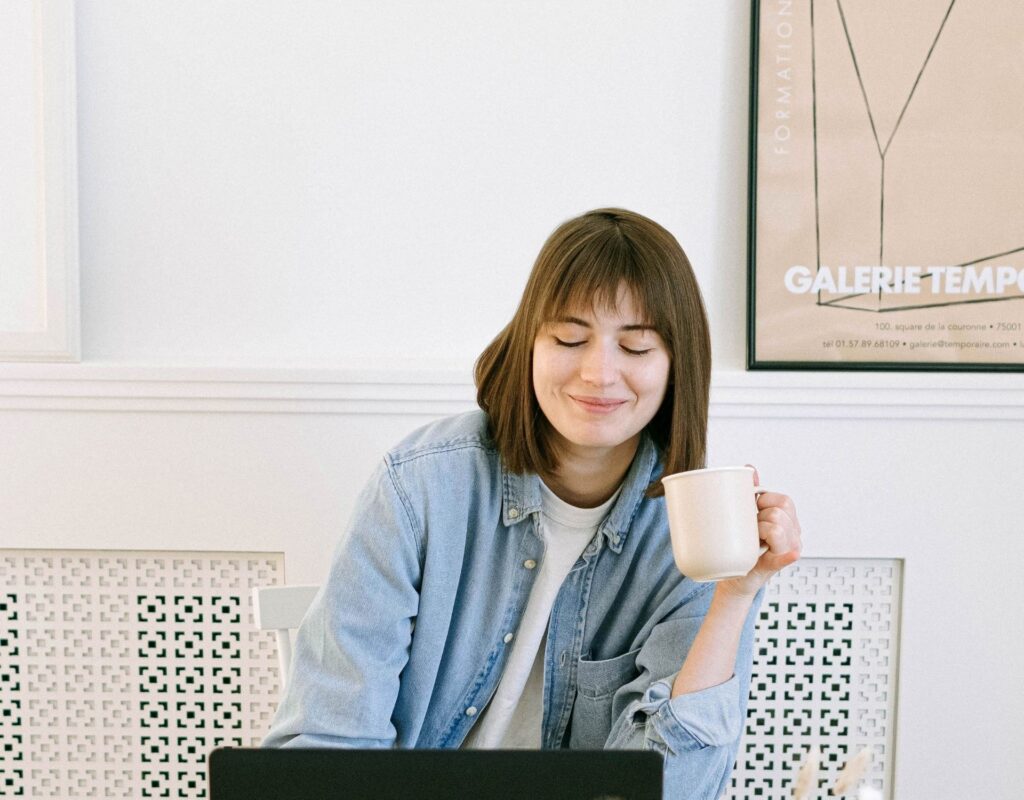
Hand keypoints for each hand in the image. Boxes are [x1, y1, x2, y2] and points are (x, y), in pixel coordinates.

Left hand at [716, 465, 801, 599]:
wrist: (734, 575)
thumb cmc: (743, 543)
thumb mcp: (747, 516)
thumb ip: (751, 492)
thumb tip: (750, 468)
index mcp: (789, 520)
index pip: (784, 501)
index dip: (764, 501)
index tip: (753, 510)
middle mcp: (794, 534)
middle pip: (780, 512)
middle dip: (761, 516)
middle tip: (751, 528)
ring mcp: (789, 550)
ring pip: (777, 528)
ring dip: (759, 530)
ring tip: (752, 539)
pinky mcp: (777, 564)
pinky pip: (786, 556)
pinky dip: (787, 554)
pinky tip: (791, 553)